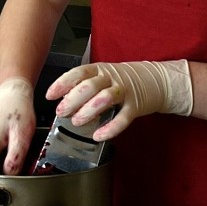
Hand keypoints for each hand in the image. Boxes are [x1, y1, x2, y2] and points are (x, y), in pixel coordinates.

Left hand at [46, 60, 191, 140]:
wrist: (156, 80)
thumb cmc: (124, 81)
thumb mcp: (103, 77)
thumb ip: (84, 86)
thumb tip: (62, 100)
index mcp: (100, 70)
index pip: (78, 73)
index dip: (63, 83)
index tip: (50, 95)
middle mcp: (111, 78)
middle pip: (89, 86)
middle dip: (73, 100)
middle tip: (62, 112)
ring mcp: (125, 91)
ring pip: (105, 98)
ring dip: (88, 111)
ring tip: (78, 122)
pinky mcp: (136, 105)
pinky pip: (123, 117)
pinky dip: (111, 128)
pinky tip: (99, 135)